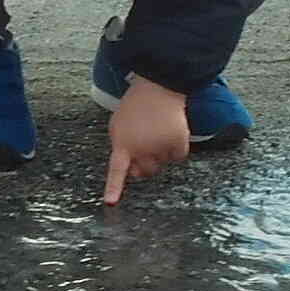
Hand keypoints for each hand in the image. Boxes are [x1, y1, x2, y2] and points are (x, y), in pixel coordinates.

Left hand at [102, 77, 191, 205]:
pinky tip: (170, 133)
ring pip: (162, 165)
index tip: (110, 202)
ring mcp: (161, 148)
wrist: (158, 88)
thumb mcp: (118, 125)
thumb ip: (120, 147)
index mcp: (124, 144)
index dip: (114, 188)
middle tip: (145, 145)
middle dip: (144, 164)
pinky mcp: (178, 144)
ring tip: (157, 132)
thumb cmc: (135, 106)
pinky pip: (177, 158)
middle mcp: (142, 149)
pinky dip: (175, 149)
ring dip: (160, 154)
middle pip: (145, 173)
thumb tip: (131, 168)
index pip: (117, 170)